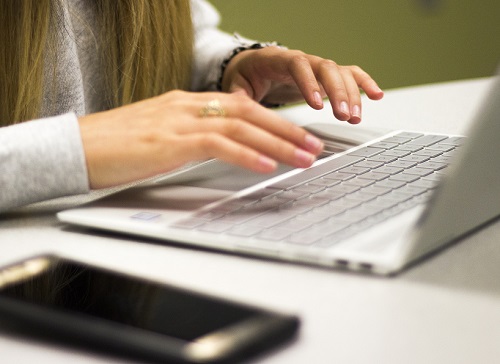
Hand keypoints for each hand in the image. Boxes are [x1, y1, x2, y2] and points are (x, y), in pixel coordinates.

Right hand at [78, 91, 323, 188]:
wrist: (77, 147)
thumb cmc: (116, 145)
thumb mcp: (161, 133)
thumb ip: (192, 134)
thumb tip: (221, 143)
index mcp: (186, 103)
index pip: (241, 106)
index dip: (274, 120)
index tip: (297, 135)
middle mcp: (187, 105)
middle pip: (249, 112)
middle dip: (287, 129)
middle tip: (314, 145)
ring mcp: (179, 120)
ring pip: (240, 125)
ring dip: (277, 142)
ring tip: (303, 157)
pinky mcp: (169, 141)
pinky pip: (217, 143)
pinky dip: (246, 153)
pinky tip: (266, 164)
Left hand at [221, 46, 383, 123]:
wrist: (252, 66)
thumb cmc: (245, 75)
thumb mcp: (235, 85)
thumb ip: (238, 96)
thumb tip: (238, 109)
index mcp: (277, 59)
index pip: (298, 66)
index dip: (309, 84)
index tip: (317, 104)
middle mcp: (301, 60)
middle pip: (326, 68)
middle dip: (338, 92)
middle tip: (344, 115)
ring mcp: (315, 68)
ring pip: (340, 73)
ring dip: (351, 94)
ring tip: (355, 117)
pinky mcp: (324, 76)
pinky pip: (349, 74)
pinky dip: (363, 83)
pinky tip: (376, 95)